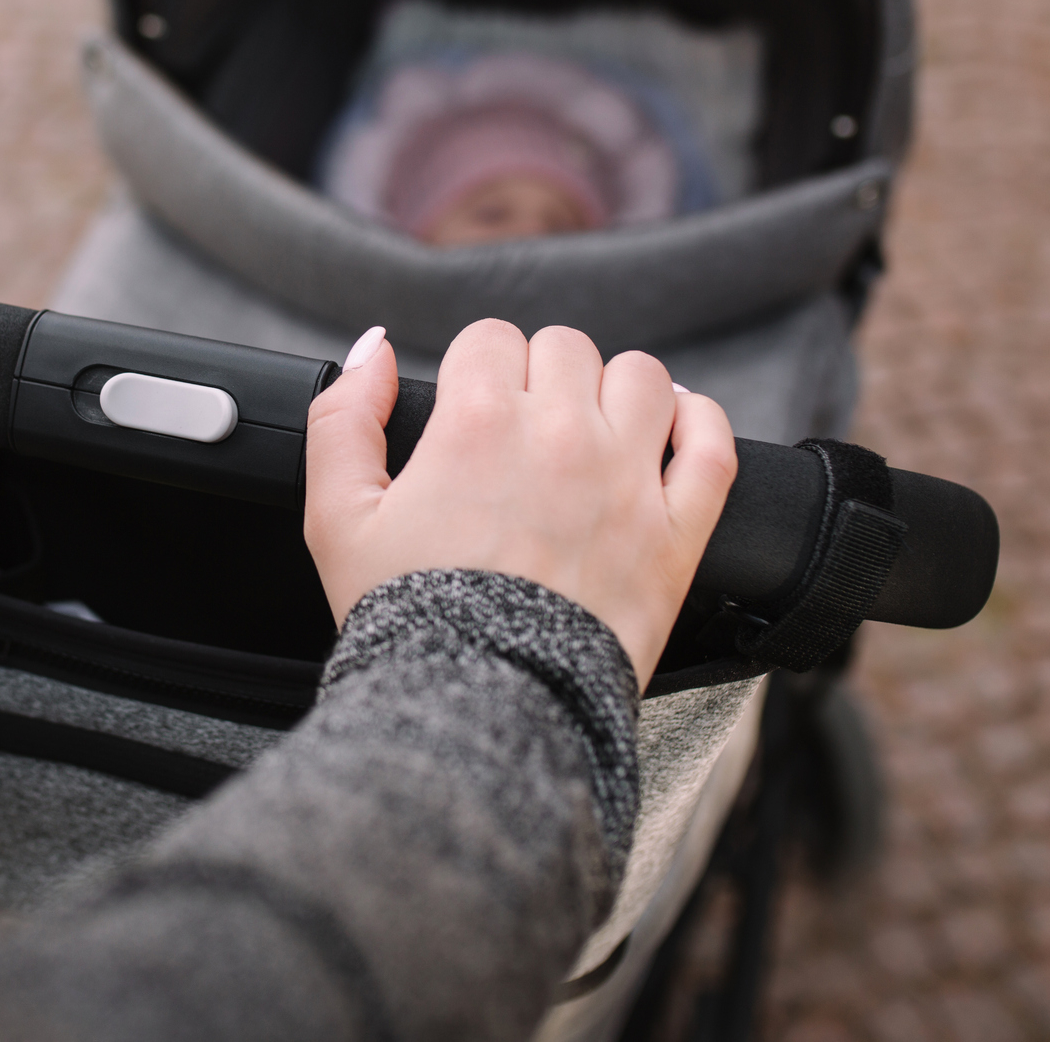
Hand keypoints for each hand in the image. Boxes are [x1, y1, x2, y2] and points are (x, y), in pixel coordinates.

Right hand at [303, 320, 736, 687]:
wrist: (480, 711)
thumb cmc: (407, 619)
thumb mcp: (336, 519)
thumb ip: (341, 420)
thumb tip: (374, 351)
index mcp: (477, 424)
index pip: (491, 338)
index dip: (477, 368)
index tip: (473, 408)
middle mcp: (560, 437)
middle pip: (566, 349)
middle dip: (540, 378)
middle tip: (521, 433)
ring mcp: (627, 482)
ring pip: (643, 377)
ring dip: (615, 391)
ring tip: (591, 430)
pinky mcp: (676, 534)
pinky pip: (714, 446)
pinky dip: (700, 422)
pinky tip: (673, 429)